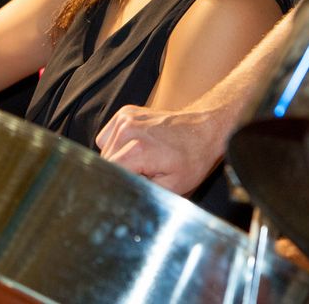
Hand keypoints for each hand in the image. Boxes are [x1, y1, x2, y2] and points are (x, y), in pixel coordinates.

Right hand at [95, 104, 226, 195]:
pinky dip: (117, 143)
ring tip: (142, 158)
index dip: (121, 182)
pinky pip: (108, 136)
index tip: (137, 184)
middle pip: (106, 161)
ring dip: (118, 157)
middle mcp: (128, 130)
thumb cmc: (193, 158)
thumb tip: (125, 195)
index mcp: (138, 150)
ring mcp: (126, 118)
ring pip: (104, 149)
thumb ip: (143, 191)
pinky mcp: (125, 112)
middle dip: (121, 171)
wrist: (204, 129)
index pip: (110, 172)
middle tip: (144, 172)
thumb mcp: (173, 187)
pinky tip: (136, 146)